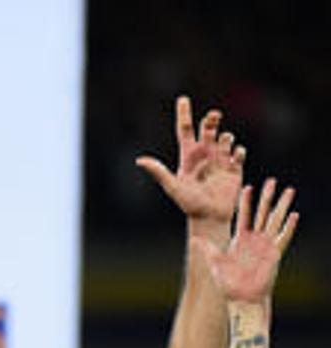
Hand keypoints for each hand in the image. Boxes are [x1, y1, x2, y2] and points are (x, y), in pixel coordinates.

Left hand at [135, 96, 244, 228]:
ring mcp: (220, 161)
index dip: (184, 114)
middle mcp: (205, 155)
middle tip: (213, 117)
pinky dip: (239, 151)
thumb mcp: (172, 186)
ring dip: (226, 137)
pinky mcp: (234, 168)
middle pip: (208, 129)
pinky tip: (236, 156)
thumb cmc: (188, 204)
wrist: (209, 217)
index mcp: (188, 156)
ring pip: (225, 138)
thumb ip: (158, 172)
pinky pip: (240, 152)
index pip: (185, 130)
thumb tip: (140, 161)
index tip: (182, 99)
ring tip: (224, 143)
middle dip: (211, 120)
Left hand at [199, 178, 298, 305]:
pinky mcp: (274, 254)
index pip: (244, 215)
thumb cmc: (229, 283)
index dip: (246, 202)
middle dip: (267, 197)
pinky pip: (282, 238)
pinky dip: (288, 227)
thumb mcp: (215, 262)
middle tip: (272, 181)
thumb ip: (207, 249)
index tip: (247, 187)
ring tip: (288, 191)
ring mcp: (266, 245)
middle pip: (262, 213)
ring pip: (275, 221)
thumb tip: (194, 239)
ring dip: (282, 206)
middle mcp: (255, 239)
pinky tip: (294, 215)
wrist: (241, 298)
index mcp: (241, 239)